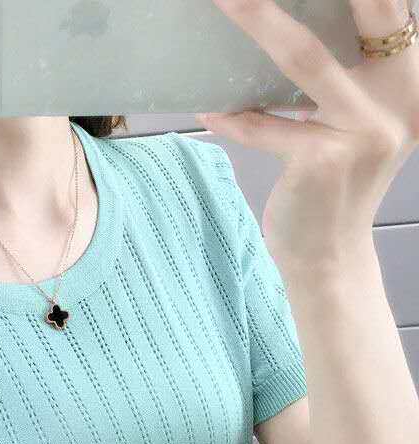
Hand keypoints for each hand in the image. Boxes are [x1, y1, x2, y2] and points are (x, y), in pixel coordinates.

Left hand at [196, 0, 418, 276]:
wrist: (328, 256)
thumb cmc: (331, 189)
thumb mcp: (349, 127)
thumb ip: (339, 82)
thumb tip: (285, 27)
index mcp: (411, 84)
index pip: (392, 12)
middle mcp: (401, 101)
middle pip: (367, 13)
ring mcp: (366, 131)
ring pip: (306, 60)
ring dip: (259, 22)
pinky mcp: (324, 160)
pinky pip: (264, 126)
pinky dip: (232, 118)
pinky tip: (208, 110)